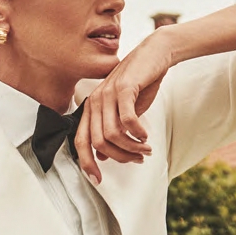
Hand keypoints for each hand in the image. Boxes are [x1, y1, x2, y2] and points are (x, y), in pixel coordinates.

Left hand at [74, 29, 174, 181]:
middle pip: (99, 142)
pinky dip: (138, 133)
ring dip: (132, 147)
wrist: (154, 54)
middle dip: (120, 157)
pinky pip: (127, 120)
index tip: (98, 180)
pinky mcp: (123, 88)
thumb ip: (112, 131)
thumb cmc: (140, 83)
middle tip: (138, 158)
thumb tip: (103, 155)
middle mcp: (94, 101)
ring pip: (113, 134)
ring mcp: (107, 94)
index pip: (80, 142)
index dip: (86, 163)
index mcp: (90, 108)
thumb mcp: (123, 111)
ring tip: (146, 149)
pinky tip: (146, 135)